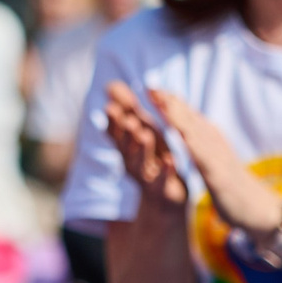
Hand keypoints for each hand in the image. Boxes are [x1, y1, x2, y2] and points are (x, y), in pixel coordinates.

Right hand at [103, 81, 188, 217]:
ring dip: (142, 150)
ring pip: (141, 164)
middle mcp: (132, 162)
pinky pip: (163, 181)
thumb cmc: (153, 156)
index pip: (116, 133)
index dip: (113, 122)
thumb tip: (110, 85)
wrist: (166, 197)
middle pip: (126, 148)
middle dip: (126, 134)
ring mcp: (146, 178)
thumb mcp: (141, 132)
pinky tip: (171, 160)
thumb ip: (127, 111)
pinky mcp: (162, 190)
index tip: (110, 107)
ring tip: (145, 135)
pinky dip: (166, 171)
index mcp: (127, 147)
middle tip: (129, 120)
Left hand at [146, 87, 281, 237]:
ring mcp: (217, 156)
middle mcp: (213, 141)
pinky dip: (193, 146)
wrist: (257, 207)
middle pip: (188, 117)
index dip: (168, 100)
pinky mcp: (220, 175)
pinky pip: (205, 158)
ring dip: (178, 117)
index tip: (150, 87)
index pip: (186, 115)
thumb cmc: (230, 181)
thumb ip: (198, 136)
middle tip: (150, 86)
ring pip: (195, 132)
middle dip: (169, 102)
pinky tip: (182, 137)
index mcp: (208, 137)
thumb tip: (183, 118)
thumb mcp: (211, 154)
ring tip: (162, 103)